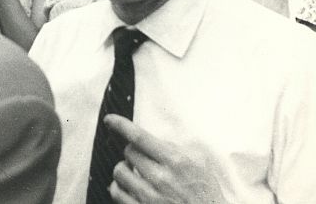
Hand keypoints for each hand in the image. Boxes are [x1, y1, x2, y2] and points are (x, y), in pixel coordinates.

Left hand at [104, 115, 224, 203]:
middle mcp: (162, 179)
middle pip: (128, 152)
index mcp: (177, 162)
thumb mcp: (200, 164)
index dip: (120, 125)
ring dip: (124, 169)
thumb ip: (176, 148)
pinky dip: (118, 187)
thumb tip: (152, 138)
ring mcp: (150, 198)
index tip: (109, 120)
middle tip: (140, 158)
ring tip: (134, 173)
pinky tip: (127, 187)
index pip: (140, 137)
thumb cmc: (206, 194)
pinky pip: (116, 193)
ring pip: (119, 172)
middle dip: (132, 152)